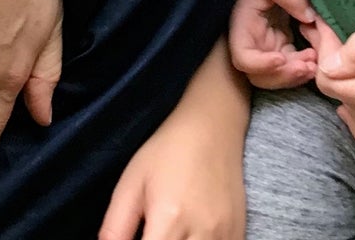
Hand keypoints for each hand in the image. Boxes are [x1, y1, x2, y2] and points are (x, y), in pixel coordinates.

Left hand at [99, 43, 246, 239]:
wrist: (213, 125)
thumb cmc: (167, 152)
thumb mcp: (130, 185)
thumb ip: (115, 229)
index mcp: (169, 220)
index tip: (139, 237)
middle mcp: (202, 232)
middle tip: (152, 232)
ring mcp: (225, 234)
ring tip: (169, 232)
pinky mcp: (239, 232)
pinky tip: (189, 236)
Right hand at [228, 0, 321, 89]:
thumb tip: (308, 18)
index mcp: (242, 24)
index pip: (243, 57)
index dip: (261, 65)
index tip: (281, 58)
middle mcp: (252, 39)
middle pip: (260, 74)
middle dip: (284, 75)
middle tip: (307, 66)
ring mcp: (267, 42)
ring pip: (276, 74)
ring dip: (295, 75)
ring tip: (315, 63)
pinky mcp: (281, 41)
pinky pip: (290, 63)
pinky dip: (302, 66)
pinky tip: (316, 56)